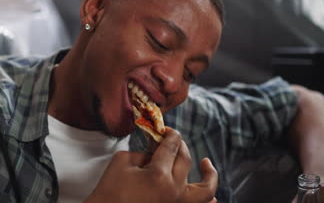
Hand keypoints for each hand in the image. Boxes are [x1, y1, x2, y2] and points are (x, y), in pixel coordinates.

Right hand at [85, 128, 217, 202]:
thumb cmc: (110, 189)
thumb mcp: (123, 161)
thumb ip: (144, 152)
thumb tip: (156, 151)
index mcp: (159, 175)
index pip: (171, 146)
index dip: (170, 134)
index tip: (167, 129)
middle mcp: (174, 191)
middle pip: (185, 160)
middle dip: (179, 144)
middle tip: (171, 139)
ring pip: (205, 190)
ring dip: (210, 175)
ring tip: (207, 163)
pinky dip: (209, 201)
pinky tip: (213, 197)